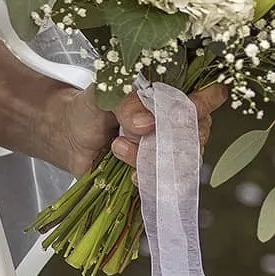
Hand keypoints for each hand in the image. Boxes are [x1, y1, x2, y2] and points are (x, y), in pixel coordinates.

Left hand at [48, 82, 224, 175]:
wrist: (69, 139)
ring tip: (119, 146)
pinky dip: (151, 179)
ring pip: (184, 161)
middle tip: (136, 131)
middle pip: (197, 133)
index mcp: (170, 92)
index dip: (203, 103)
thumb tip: (145, 122)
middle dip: (169, 137)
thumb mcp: (102, 95)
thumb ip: (124, 101)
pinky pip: (169, 183)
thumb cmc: (89, 109)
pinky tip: (132, 174)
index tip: (184, 111)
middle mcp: (178, 122)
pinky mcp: (159, 174)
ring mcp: (171, 150)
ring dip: (152, 158)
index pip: (205, 95)